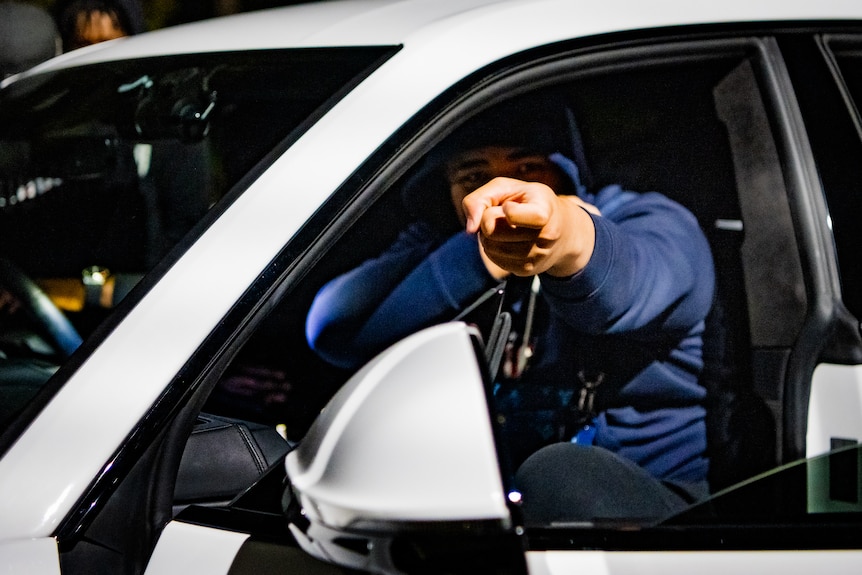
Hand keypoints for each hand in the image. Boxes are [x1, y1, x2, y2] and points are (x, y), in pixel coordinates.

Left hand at [462, 177, 595, 276]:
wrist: (562, 230)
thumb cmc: (530, 202)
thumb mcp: (508, 187)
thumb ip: (481, 198)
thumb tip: (469, 229)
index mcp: (545, 210)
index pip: (517, 215)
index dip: (506, 210)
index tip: (510, 206)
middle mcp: (545, 236)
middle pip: (493, 231)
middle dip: (488, 220)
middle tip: (502, 214)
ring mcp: (536, 257)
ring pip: (490, 247)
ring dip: (488, 235)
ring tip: (505, 226)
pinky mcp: (527, 270)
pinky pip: (494, 258)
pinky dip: (493, 247)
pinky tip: (506, 239)